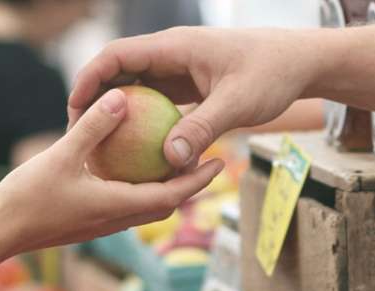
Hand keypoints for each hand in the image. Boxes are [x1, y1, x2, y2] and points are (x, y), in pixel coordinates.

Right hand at [0, 88, 224, 255]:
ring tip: (176, 163)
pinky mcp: (90, 222)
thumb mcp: (61, 155)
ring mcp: (103, 224)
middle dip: (191, 185)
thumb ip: (93, 127)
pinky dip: (140, 189)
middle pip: (166, 205)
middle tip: (209, 160)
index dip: (198, 180)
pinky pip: (126, 205)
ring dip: (167, 189)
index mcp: (117, 206)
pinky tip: (132, 168)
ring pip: (147, 207)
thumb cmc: (27, 197)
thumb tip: (122, 97)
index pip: (172, 196)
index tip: (219, 162)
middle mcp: (116, 220)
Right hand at [68, 27, 321, 169]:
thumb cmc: (272, 74)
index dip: (89, 79)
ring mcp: (180, 70)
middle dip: (95, 100)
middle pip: (119, 72)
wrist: (300, 63)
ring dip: (117, 114)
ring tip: (99, 146)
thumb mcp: (238, 104)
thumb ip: (202, 129)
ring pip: (136, 89)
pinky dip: (143, 123)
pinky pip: (156, 103)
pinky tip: (136, 153)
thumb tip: (169, 160)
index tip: (74, 109)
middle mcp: (171, 55)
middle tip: (78, 135)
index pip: (117, 55)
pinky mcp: (189, 86)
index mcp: (175, 47)